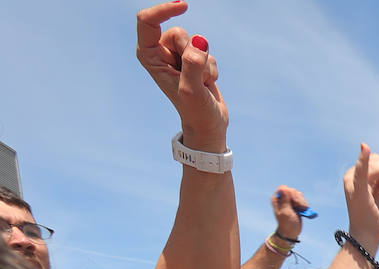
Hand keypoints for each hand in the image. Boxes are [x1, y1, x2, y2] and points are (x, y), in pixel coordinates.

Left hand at [136, 2, 226, 151]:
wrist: (208, 126)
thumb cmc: (195, 112)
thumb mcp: (192, 91)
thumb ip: (193, 65)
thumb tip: (199, 42)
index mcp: (149, 56)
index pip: (147, 21)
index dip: (164, 10)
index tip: (183, 6)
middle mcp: (160, 53)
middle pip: (178, 32)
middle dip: (192, 50)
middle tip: (195, 75)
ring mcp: (177, 56)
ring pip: (195, 41)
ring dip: (205, 62)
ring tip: (201, 83)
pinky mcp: (193, 60)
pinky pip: (206, 50)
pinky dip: (211, 67)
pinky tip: (206, 83)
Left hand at [271, 186, 308, 240]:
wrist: (291, 231)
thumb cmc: (287, 223)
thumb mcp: (286, 212)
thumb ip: (285, 200)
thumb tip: (283, 188)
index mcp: (277, 199)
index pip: (284, 188)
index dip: (291, 193)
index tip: (294, 201)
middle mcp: (282, 199)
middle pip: (293, 191)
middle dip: (298, 198)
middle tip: (298, 207)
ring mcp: (289, 201)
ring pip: (298, 195)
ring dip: (302, 202)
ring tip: (301, 210)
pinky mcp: (296, 204)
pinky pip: (302, 199)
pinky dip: (304, 205)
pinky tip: (303, 211)